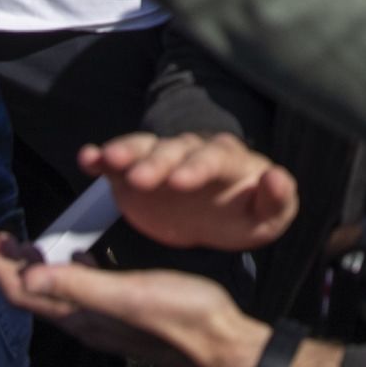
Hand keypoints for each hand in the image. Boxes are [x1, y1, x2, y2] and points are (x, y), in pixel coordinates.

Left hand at [0, 230, 271, 366]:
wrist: (223, 346)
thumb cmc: (182, 317)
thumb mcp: (129, 295)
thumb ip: (79, 287)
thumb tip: (25, 280)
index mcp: (82, 317)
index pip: (23, 293)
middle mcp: (85, 321)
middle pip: (33, 293)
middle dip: (9, 264)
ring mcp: (104, 320)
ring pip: (55, 292)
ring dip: (35, 267)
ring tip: (24, 242)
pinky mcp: (123, 313)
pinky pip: (80, 291)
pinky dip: (67, 271)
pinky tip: (75, 257)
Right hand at [79, 131, 298, 252]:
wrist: (217, 217)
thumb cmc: (246, 213)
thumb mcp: (269, 216)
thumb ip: (278, 198)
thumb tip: (275, 177)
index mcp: (227, 160)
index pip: (212, 159)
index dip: (197, 168)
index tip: (181, 182)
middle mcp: (190, 152)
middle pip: (172, 152)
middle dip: (156, 163)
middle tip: (140, 179)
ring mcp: (161, 159)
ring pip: (143, 149)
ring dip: (125, 152)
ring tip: (107, 159)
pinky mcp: (134, 172)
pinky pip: (117, 161)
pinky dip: (101, 157)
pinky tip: (88, 159)